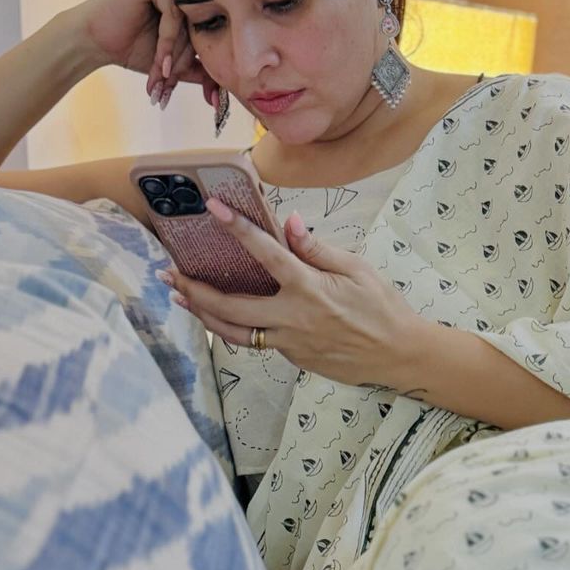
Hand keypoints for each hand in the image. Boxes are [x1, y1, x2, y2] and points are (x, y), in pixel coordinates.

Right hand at [66, 0, 220, 111]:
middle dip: (185, 63)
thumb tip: (224, 93)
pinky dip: (167, 42)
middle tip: (171, 86)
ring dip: (175, 55)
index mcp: (194, 0)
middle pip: (201, 27)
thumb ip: (200, 70)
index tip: (209, 97)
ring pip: (188, 22)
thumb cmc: (132, 47)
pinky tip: (160, 61)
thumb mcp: (174, 62)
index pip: (212, 31)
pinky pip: (173, 13)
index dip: (208, 65)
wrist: (95, 41)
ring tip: (163, 76)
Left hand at [164, 202, 427, 389]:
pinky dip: (237, 328)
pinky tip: (225, 316)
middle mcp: (292, 318)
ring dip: (204, 315)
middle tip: (170, 276)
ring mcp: (289, 343)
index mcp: (309, 289)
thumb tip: (290, 223)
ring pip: (234, 332)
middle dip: (195, 290)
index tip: (214, 210)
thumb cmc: (383, 308)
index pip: (266, 254)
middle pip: (230, 307)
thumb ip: (318, 249)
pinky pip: (258, 342)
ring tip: (182, 299)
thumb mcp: (357, 270)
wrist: (399, 356)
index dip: (238, 230)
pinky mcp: (293, 359)